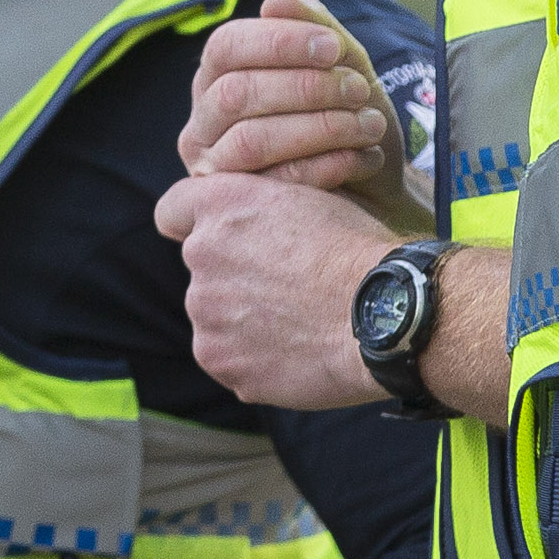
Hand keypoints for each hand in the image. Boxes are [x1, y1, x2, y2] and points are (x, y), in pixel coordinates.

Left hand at [153, 170, 400, 411]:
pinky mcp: (220, 360)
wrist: (386, 312)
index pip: (172, 209)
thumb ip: (261, 204)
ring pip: (216, 316)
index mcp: (221, 206)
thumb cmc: (359, 251)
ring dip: (245, 320)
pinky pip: (231, 358)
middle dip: (235, 277)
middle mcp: (201, 255)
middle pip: (203, 269)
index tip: (220, 238)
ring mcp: (206, 313)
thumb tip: (249, 217)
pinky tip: (298, 352)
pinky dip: (257, 359)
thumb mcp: (310, 197)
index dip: (192, 222)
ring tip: (301, 322)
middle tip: (289, 288)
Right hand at [183, 0, 424, 230]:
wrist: (378, 190)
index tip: (332, 47)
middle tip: (360, 89)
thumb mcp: (343, 68)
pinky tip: (364, 157)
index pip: (226, 46)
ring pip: (251, 141)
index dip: (277, 42)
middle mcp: (204, 121)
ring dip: (320, 127)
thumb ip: (315, 30)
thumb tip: (276, 1)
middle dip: (304, 88)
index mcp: (218, 76)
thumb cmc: (350, 120)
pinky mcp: (239, 208)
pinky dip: (327, 166)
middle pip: (235, 94)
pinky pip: (275, 184)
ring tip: (370, 125)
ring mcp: (214, 169)